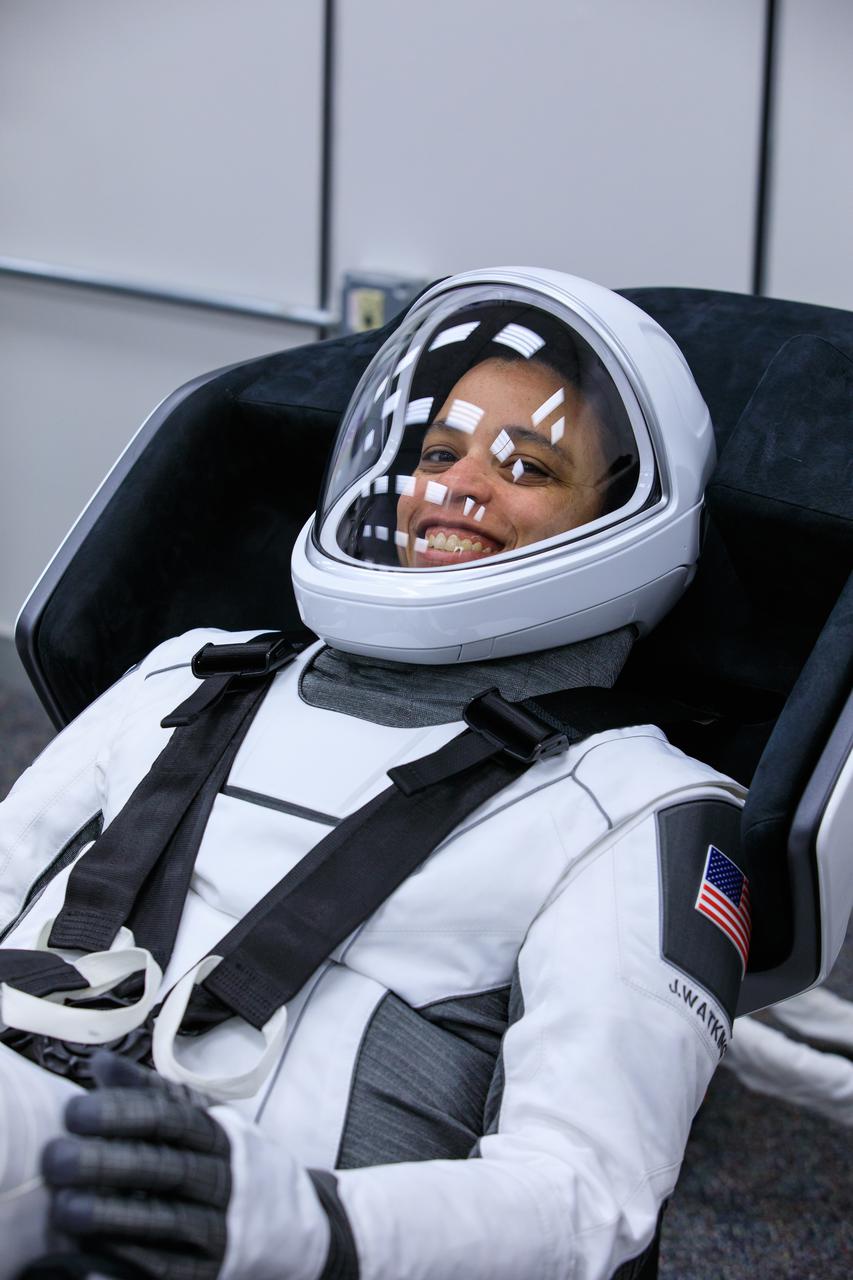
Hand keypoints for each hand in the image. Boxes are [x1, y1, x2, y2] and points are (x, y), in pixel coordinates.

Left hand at [42, 1051, 230, 1279]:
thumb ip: (148, 1092)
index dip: (122, 1113)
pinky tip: (92, 1253)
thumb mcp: (196, 1116)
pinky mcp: (207, 1270)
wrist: (284, 1218)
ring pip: (168, 1220)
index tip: (74, 1111)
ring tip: (64, 1208)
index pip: (171, 1117)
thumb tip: (100, 1063)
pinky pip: (169, 1267)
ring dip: (113, 1216)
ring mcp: (218, 1226)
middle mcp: (221, 1177)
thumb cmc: (220, 1157)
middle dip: (109, 1163)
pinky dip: (130, 1261)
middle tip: (57, 1159)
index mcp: (216, 1133)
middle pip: (166, 1168)